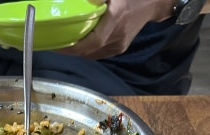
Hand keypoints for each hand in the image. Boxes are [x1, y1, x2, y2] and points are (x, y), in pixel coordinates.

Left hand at [59, 0, 175, 58]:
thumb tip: (80, 2)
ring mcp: (119, 45)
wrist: (154, 3)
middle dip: (71, 50)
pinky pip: (99, 53)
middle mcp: (117, 36)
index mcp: (116, 19)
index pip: (93, 41)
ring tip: (64, 44)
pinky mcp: (120, 48)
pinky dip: (87, 51)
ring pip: (93, 54)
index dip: (74, 46)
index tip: (58, 45)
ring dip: (78, 51)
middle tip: (55, 43)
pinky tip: (78, 45)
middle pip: (89, 50)